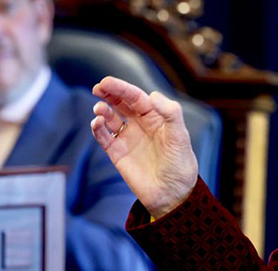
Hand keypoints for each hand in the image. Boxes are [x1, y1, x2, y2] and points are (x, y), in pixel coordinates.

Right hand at [90, 76, 197, 217]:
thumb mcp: (180, 137)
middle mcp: (140, 124)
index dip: (121, 88)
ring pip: (110, 118)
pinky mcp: (117, 154)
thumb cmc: (180, 164)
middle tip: (97, 88)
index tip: (106, 82)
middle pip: (121, 103)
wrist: (172, 195)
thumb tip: (152, 95)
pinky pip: (104, 137)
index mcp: (156, 117)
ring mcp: (128, 138)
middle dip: (109, 94)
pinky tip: (97, 123)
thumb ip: (171, 114)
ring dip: (102, 110)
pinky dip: (97, 128)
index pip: (136, 97)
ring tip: (99, 109)